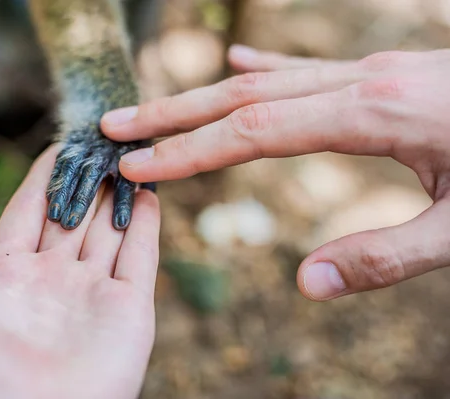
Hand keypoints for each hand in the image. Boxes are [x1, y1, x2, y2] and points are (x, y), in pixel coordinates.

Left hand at [0, 146, 160, 398]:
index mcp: (5, 278)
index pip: (29, 212)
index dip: (44, 178)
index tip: (58, 145)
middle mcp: (53, 283)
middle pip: (73, 216)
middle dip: (86, 179)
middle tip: (99, 141)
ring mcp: (93, 295)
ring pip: (110, 230)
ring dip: (118, 194)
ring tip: (127, 156)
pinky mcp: (131, 310)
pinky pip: (141, 256)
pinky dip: (146, 223)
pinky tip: (149, 191)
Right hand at [101, 46, 449, 301]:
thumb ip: (385, 258)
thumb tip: (304, 285)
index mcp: (375, 114)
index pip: (253, 132)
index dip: (190, 152)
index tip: (139, 167)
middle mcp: (362, 81)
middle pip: (241, 96)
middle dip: (172, 115)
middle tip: (114, 128)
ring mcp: (371, 71)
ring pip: (266, 82)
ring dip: (202, 96)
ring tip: (153, 108)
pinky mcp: (381, 75)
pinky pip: (305, 72)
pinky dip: (262, 72)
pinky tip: (235, 69)